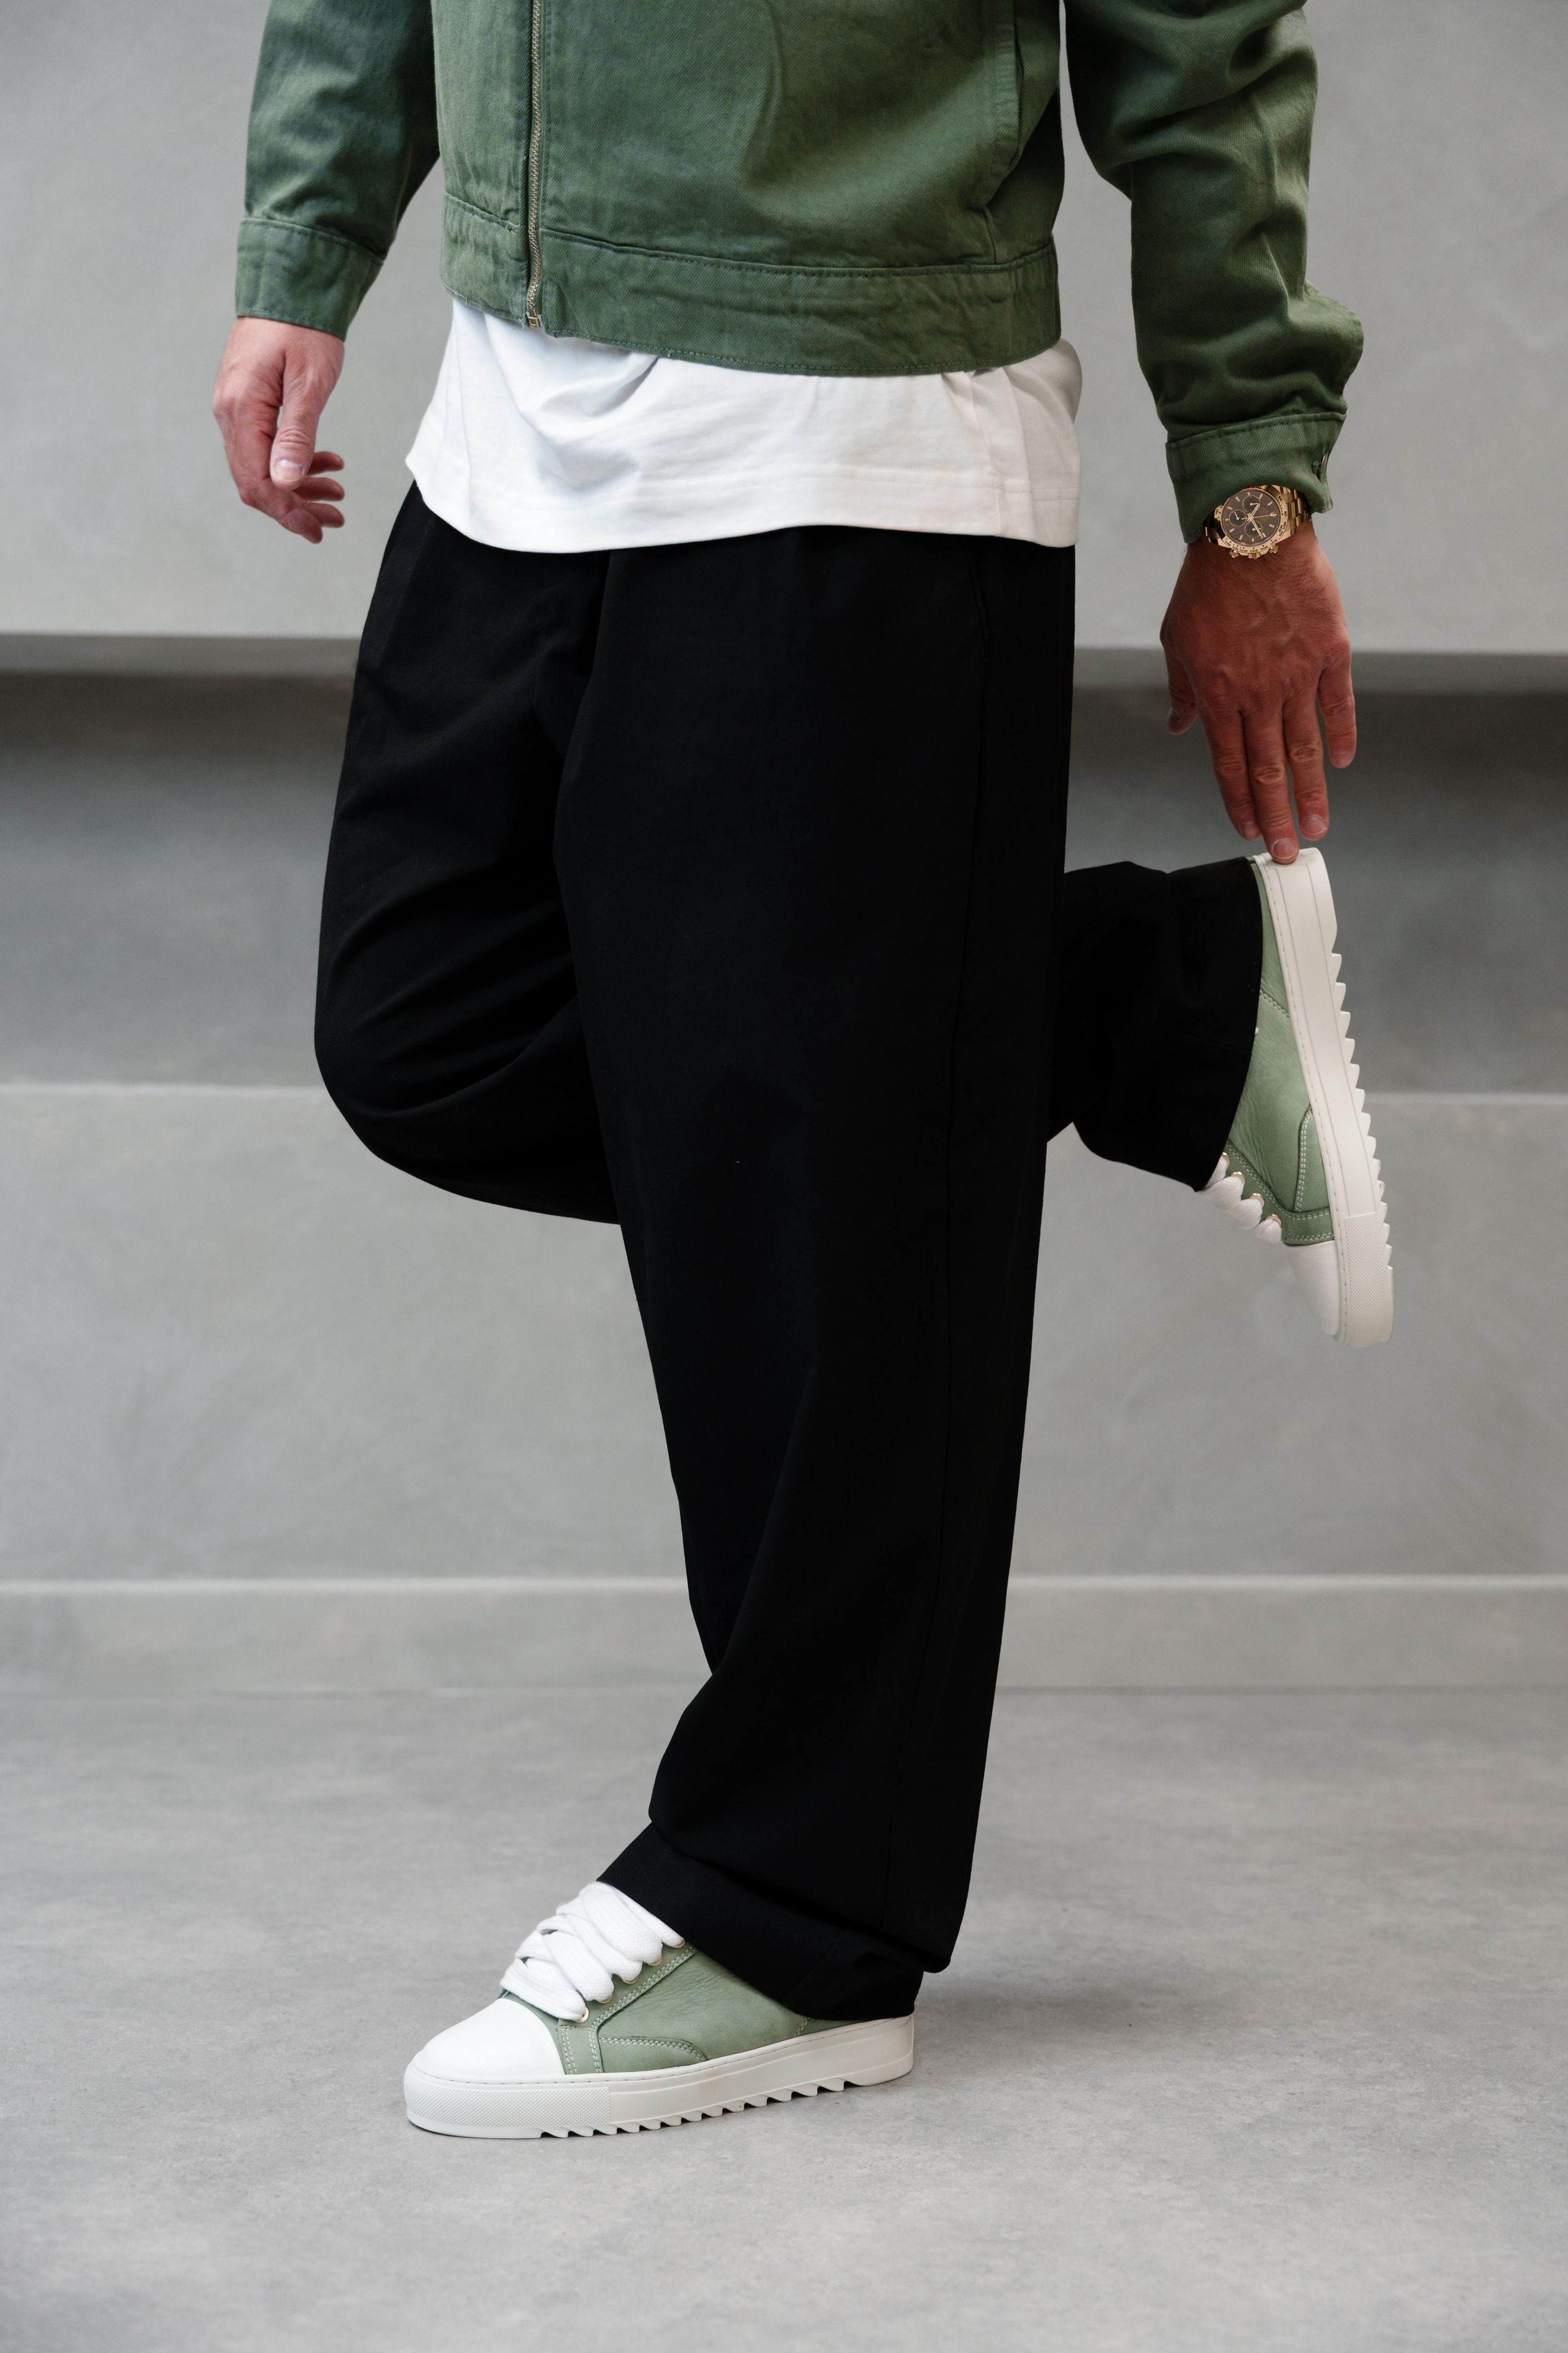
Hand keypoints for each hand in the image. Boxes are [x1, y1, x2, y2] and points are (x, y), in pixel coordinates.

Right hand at [213, 317, 346, 542]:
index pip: (257, 482)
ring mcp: (236, 408)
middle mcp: (230, 413)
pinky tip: (327, 463)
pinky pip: (265, 446)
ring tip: (336, 492)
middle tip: (333, 519)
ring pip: (262, 467)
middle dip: (295, 506)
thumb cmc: (303, 327)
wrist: (290, 285)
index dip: (287, 512)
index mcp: (242, 410)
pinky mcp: (248, 402)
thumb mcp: (309, 383)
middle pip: (255, 481)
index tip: (317, 529)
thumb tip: (286, 482)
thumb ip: (297, 435)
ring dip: (299, 487)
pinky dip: (295, 462)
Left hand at [1160, 521, 1355, 863]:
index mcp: (1218, 695)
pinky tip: (1340, 764)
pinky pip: (1337, 703)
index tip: (1247, 833)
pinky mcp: (1330, 650)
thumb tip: (1180, 725)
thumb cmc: (1208, 584)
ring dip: (1311, 792)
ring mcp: (1298, 674)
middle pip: (1270, 769)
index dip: (1239, 802)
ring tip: (1318, 826)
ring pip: (1305, 747)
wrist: (1252, 531)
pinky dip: (1340, 736)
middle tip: (1288, 852)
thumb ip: (1183, 689)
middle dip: (1277, 817)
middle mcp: (1259, 693)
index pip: (1229, 764)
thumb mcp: (1177, 638)